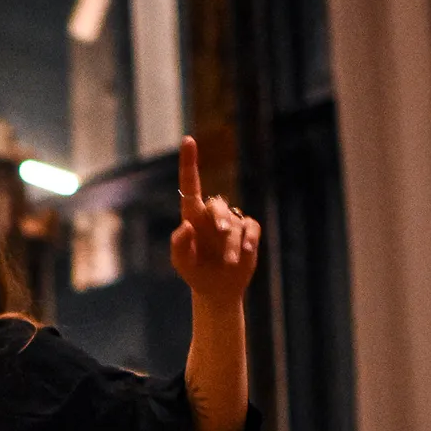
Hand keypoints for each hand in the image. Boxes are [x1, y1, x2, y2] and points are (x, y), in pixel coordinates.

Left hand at [170, 137, 260, 307]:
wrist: (216, 290)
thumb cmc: (195, 272)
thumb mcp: (181, 263)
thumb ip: (179, 245)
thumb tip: (186, 226)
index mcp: (192, 216)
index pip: (190, 185)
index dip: (189, 163)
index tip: (188, 140)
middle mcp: (212, 216)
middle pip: (217, 205)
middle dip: (220, 220)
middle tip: (221, 235)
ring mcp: (232, 223)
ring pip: (234, 224)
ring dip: (232, 245)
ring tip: (229, 263)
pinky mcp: (249, 233)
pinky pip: (251, 229)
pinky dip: (248, 241)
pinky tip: (245, 254)